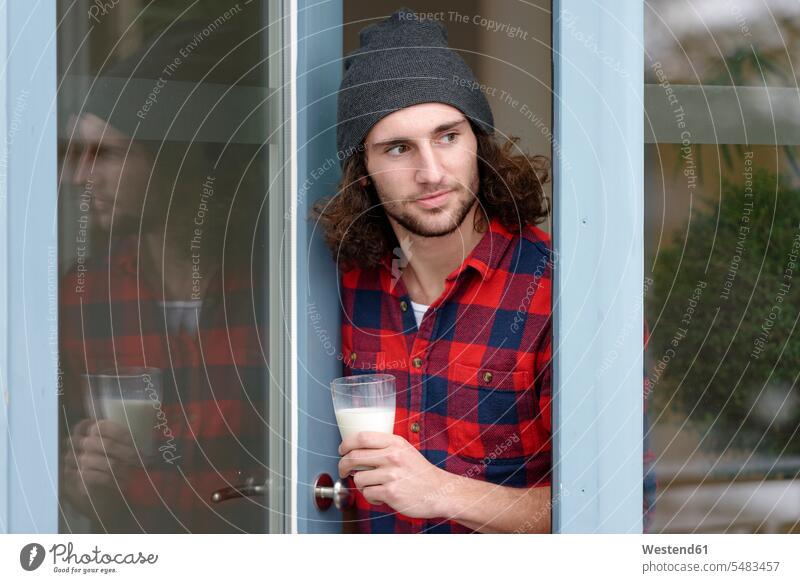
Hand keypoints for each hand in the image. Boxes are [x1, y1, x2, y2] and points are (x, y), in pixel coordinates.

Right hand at [62, 419, 141, 511]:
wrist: (97, 487)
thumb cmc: (110, 458)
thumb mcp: (115, 443)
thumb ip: (123, 438)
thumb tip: (149, 441)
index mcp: (85, 427)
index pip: (102, 426)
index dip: (120, 433)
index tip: (136, 442)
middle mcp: (75, 442)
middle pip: (105, 444)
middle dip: (127, 453)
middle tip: (142, 460)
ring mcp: (72, 460)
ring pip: (101, 461)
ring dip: (122, 468)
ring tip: (135, 473)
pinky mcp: (74, 477)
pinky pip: (94, 477)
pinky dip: (112, 480)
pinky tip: (123, 483)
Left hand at [338, 432, 452, 518]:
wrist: (439, 492)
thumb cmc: (420, 473)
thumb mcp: (405, 450)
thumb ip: (385, 447)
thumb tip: (356, 450)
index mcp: (395, 442)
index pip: (362, 437)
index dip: (346, 443)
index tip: (342, 450)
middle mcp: (392, 456)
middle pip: (354, 457)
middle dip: (343, 465)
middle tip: (343, 470)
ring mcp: (391, 474)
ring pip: (358, 478)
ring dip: (361, 485)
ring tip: (373, 486)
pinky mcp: (391, 492)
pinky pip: (367, 494)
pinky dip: (370, 497)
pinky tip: (381, 495)